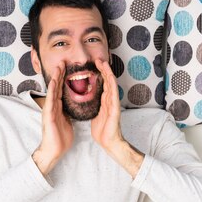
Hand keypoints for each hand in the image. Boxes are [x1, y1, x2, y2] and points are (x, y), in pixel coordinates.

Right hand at [32, 64, 73, 174]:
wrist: (54, 150)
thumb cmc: (61, 137)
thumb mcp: (67, 121)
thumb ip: (69, 111)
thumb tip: (74, 105)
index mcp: (58, 107)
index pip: (61, 89)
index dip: (64, 78)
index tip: (68, 68)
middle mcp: (53, 106)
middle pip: (56, 87)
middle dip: (59, 74)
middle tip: (63, 61)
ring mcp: (49, 110)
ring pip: (52, 91)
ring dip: (55, 78)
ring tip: (58, 67)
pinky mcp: (48, 116)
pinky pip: (50, 101)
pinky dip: (51, 91)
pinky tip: (53, 82)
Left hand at [92, 58, 143, 177]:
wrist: (108, 142)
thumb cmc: (102, 131)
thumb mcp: (94, 114)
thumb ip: (93, 105)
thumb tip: (86, 99)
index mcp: (104, 101)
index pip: (102, 84)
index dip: (98, 74)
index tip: (93, 65)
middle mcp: (110, 100)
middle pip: (107, 81)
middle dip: (103, 70)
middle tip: (98, 59)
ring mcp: (113, 103)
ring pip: (111, 84)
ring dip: (107, 73)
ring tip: (103, 63)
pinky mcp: (115, 108)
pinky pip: (113, 93)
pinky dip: (111, 84)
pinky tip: (109, 76)